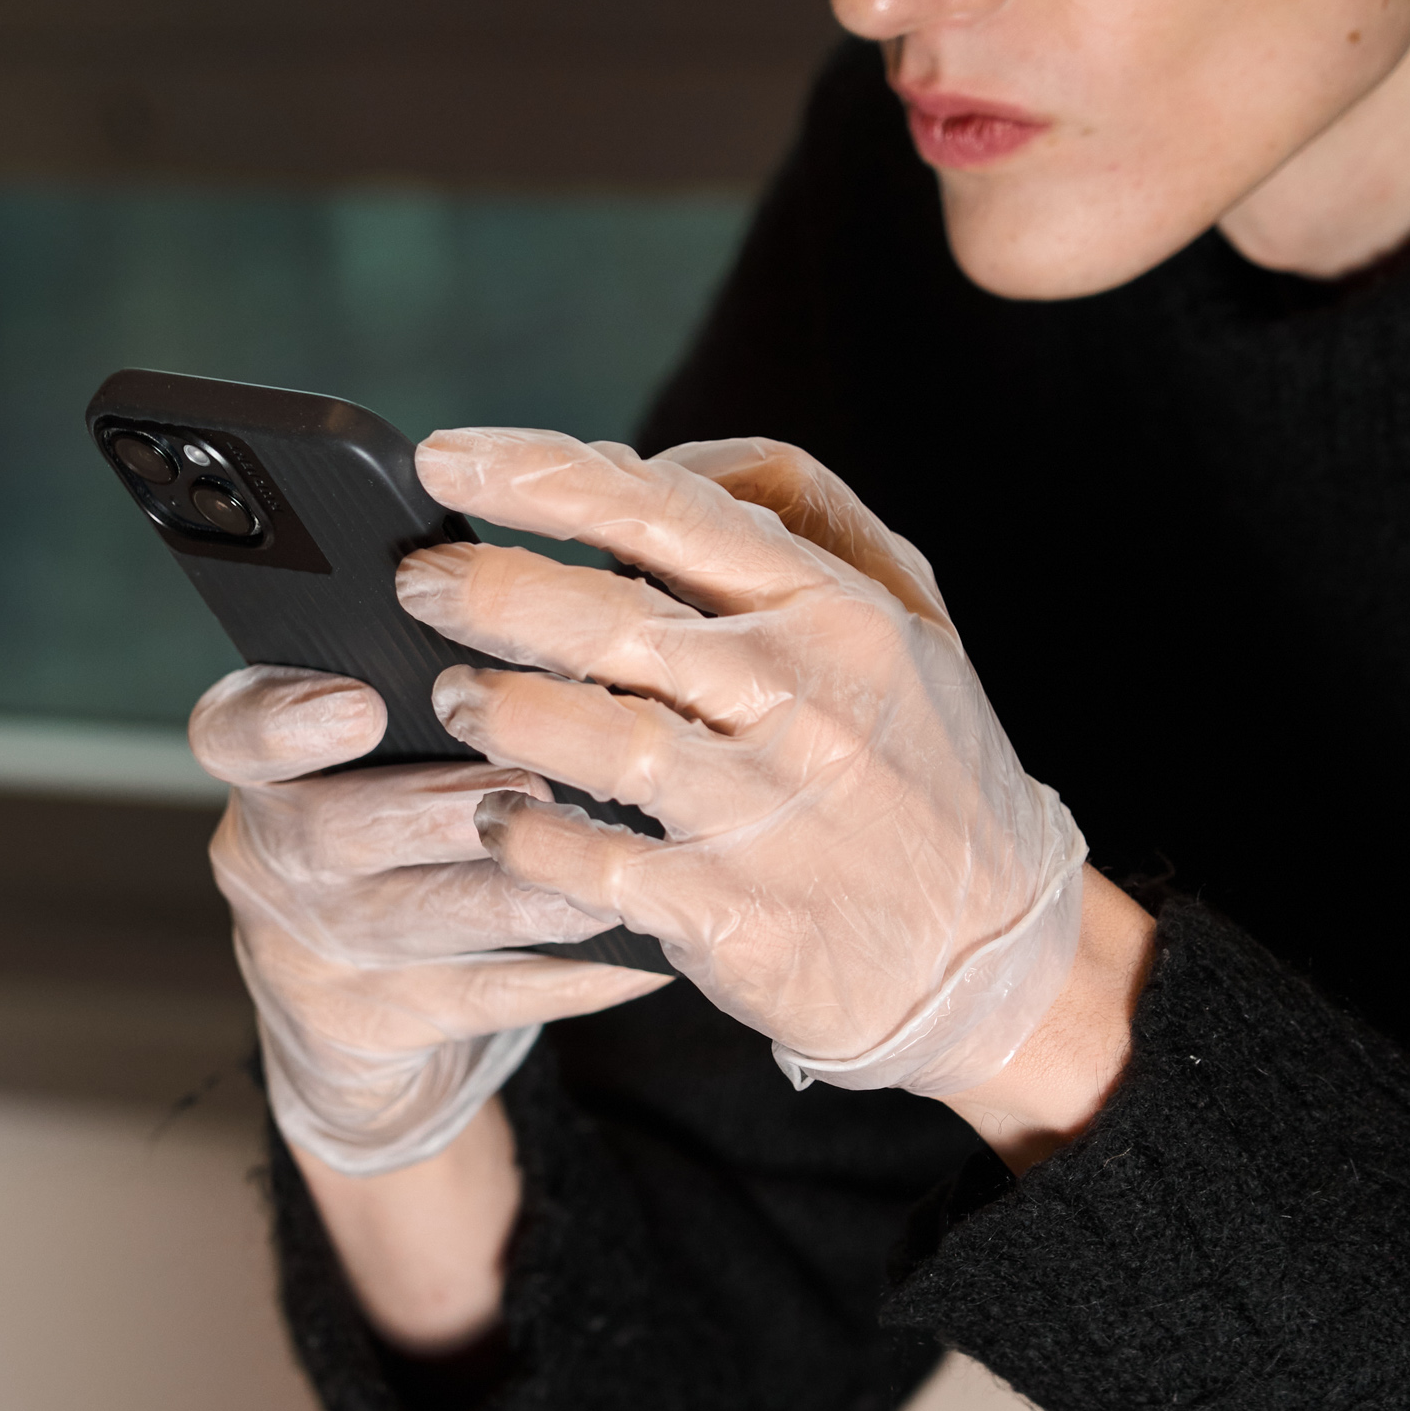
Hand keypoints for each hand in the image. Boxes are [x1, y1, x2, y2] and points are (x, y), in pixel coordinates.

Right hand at [189, 663, 670, 1174]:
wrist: (348, 1031)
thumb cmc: (392, 844)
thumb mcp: (375, 771)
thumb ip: (427, 708)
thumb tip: (543, 625)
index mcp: (266, 770)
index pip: (234, 732)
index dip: (286, 720)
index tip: (359, 706)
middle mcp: (272, 861)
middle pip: (344, 828)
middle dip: (451, 804)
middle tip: (537, 781)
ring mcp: (319, 954)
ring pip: (435, 915)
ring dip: (536, 888)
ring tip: (617, 863)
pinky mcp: (377, 1030)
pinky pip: (494, 996)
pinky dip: (582, 974)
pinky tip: (649, 952)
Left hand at [399, 431, 1086, 1105]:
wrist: (992, 954)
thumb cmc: (922, 766)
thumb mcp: (907, 613)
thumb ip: (794, 514)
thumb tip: (648, 467)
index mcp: (837, 612)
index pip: (665, 513)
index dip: (540, 476)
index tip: (445, 456)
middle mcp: (805, 702)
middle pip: (610, 618)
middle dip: (486, 589)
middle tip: (417, 583)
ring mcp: (768, 813)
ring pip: (594, 737)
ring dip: (498, 708)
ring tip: (453, 697)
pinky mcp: (734, 916)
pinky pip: (595, 864)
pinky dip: (528, 836)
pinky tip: (498, 819)